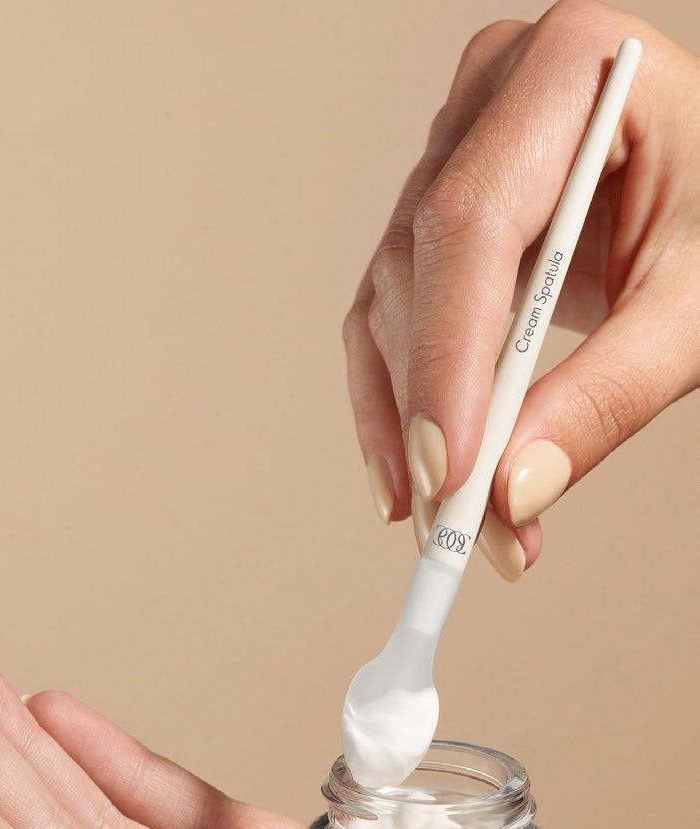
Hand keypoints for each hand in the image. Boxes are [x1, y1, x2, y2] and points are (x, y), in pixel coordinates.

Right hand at [345, 0, 699, 579]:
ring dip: (411, 425)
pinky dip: (397, 401)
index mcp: (569, 70)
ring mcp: (454, 152)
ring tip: (452, 524)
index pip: (472, 224)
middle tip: (461, 527)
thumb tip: (512, 492)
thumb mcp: (694, 308)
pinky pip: (391, 314)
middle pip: (420, 273)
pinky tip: (409, 478)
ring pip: (391, 303)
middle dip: (436, 415)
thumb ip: (607, 396)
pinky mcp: (437, 213)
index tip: (449, 471)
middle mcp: (490, 100)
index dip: (449, 357)